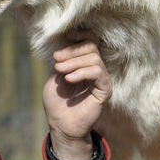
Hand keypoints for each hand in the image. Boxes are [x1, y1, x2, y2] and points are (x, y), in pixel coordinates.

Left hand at [42, 32, 111, 159]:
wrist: (60, 124)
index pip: (88, 42)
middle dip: (71, 51)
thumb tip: (63, 44)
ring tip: (60, 71)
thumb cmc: (56, 102)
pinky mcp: (104, 90)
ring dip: (74, 62)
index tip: (67, 36)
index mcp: (82, 64)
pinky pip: (98, 73)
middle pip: (91, 47)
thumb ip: (61, 61)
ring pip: (94, 59)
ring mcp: (101, 80)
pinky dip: (81, 72)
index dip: (80, 36)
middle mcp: (94, 70)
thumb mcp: (54, 76)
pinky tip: (69, 79)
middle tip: (57, 60)